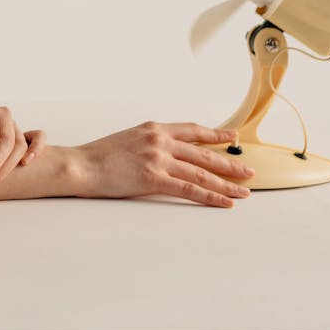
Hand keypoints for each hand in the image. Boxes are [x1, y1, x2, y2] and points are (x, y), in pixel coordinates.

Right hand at [76, 121, 254, 207]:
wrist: (81, 165)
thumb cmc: (100, 155)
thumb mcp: (129, 138)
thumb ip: (151, 143)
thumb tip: (168, 152)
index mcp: (154, 128)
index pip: (192, 130)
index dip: (215, 134)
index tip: (232, 137)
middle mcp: (160, 140)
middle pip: (203, 153)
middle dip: (229, 163)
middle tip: (248, 171)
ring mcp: (158, 159)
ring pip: (201, 172)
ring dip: (226, 183)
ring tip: (244, 191)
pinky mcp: (154, 178)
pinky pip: (189, 189)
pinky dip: (210, 196)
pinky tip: (224, 201)